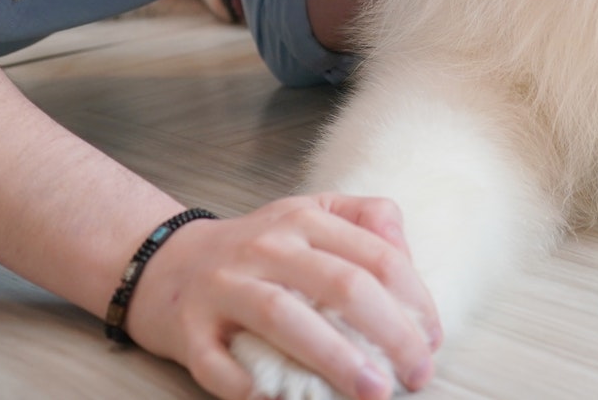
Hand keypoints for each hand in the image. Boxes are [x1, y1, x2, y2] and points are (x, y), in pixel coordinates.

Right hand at [126, 193, 441, 399]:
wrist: (165, 264)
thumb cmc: (258, 249)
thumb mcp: (312, 215)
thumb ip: (367, 221)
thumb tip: (410, 261)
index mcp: (304, 219)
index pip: (376, 256)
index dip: (414, 300)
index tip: (432, 340)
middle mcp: (265, 247)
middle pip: (341, 283)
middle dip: (390, 332)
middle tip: (417, 374)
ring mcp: (223, 286)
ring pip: (284, 317)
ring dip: (335, 358)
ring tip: (374, 391)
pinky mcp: (188, 329)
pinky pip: (221, 364)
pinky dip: (253, 386)